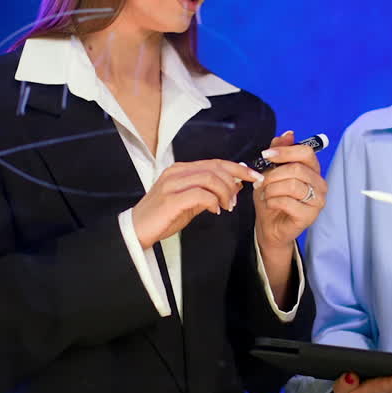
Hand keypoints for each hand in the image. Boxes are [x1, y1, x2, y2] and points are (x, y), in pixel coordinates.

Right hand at [131, 159, 261, 248]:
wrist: (136, 230)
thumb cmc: (163, 217)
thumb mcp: (191, 203)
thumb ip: (212, 192)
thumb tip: (236, 184)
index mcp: (181, 169)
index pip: (215, 162)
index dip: (238, 168)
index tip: (254, 176)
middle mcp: (176, 172)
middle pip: (215, 168)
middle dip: (233, 182)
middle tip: (235, 201)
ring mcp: (172, 184)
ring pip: (210, 179)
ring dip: (225, 193)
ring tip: (226, 207)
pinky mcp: (171, 199)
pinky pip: (201, 194)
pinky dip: (213, 202)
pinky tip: (215, 211)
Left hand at [253, 130, 327, 251]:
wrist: (269, 226)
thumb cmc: (272, 198)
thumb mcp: (271, 171)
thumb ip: (279, 152)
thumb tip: (289, 133)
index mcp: (312, 170)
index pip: (306, 152)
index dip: (285, 151)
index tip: (266, 155)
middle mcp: (319, 183)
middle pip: (297, 169)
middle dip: (272, 175)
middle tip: (261, 182)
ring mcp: (317, 200)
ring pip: (292, 185)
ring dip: (271, 189)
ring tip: (265, 194)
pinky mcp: (310, 215)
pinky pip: (288, 202)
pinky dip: (273, 201)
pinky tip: (270, 204)